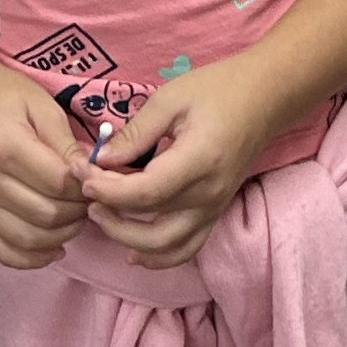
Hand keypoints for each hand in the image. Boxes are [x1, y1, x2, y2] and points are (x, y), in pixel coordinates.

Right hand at [0, 61, 93, 269]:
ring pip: (28, 239)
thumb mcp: (44, 107)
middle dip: (78, 212)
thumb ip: (68, 145)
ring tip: (76, 218)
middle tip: (90, 199)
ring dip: (61, 235)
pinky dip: (32, 258)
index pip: (57, 184)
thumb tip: (93, 177)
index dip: (86, 187)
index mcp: (5, 146)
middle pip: (45, 215)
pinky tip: (54, 247)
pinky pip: (2, 250)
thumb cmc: (9, 99)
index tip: (97, 180)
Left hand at [79, 57, 279, 270]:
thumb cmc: (217, 90)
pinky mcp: (215, 212)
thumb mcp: (170, 98)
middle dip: (112, 221)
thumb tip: (102, 161)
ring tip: (103, 217)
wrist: (264, 98)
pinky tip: (133, 251)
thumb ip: (135, 133)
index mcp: (197, 162)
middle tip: (87, 195)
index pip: (145, 194)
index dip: (107, 190)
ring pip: (168, 249)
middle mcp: (208, 196)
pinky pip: (186, 248)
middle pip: (152, 231)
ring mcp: (214, 209)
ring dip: (129, 242)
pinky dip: (158, 256)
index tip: (82, 173)